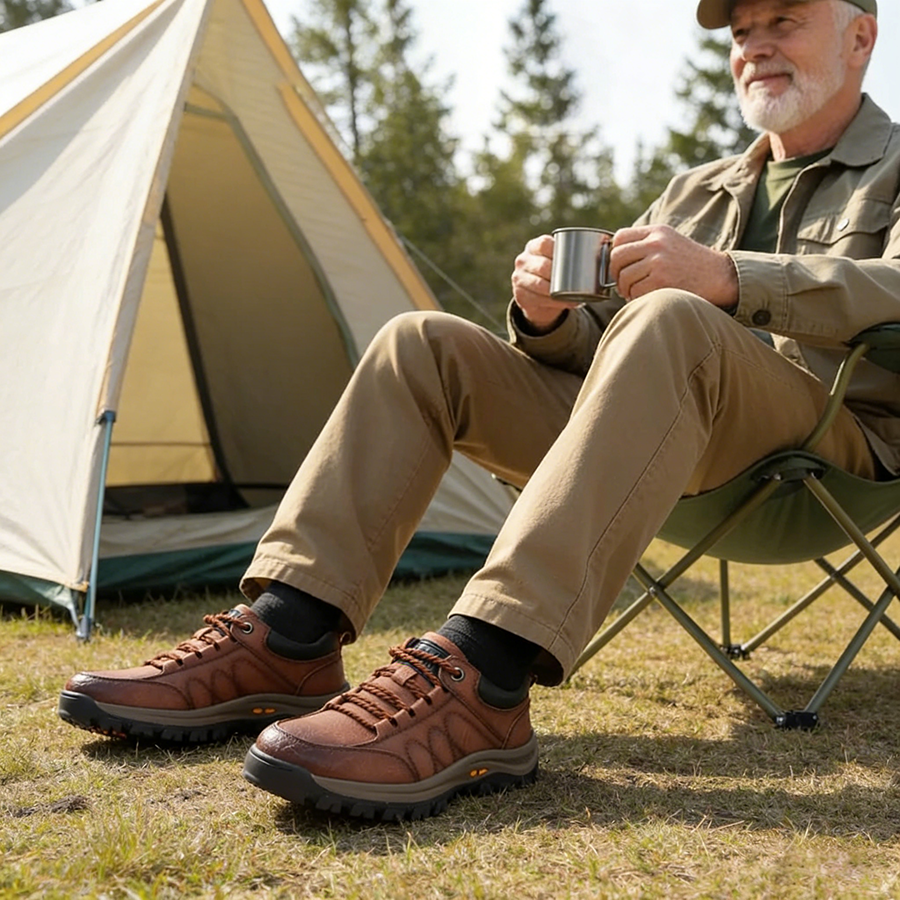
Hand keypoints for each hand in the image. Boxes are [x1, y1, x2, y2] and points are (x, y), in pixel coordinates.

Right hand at [511, 234, 578, 332]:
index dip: (558, 249)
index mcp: (534, 246)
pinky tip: (564, 303)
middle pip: (541, 265)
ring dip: (556, 291)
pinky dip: (553, 302)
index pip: (544, 243)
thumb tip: (609, 246)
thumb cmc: (557, 273)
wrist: (538, 295)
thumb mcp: (561, 259)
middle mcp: (523, 260)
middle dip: (559, 274)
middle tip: (578, 280)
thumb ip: (575, 251)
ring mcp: (518, 278)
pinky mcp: (519, 295)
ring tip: (574, 295)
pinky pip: (536, 299)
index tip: (574, 258)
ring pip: (538, 284)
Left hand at [609, 224, 737, 307]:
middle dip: (615, 273)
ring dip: (626, 289)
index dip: (615, 253)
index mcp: (657, 231)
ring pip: (624, 277)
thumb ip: (646, 244)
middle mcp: (656, 243)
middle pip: (617, 257)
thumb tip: (613, 257)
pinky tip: (645, 298)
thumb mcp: (670, 242)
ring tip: (636, 292)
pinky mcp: (661, 282)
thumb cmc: (691, 263)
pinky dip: (636, 299)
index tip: (620, 265)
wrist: (719, 276)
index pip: (619, 237)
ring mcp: (659, 262)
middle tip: (624, 283)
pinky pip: (634, 292)